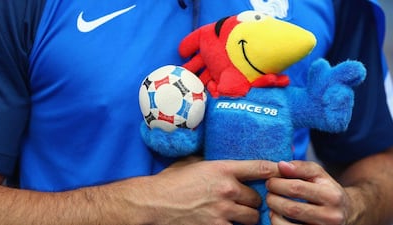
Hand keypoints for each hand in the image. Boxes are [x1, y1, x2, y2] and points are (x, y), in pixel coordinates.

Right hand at [144, 159, 279, 224]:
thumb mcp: (191, 164)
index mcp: (222, 169)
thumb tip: (219, 160)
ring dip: (247, 216)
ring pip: (252, 217)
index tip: (280, 171)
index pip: (259, 167)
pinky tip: (225, 222)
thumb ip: (209, 162)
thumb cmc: (170, 182)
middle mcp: (227, 189)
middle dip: (252, 200)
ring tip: (237, 215)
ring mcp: (223, 211)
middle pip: (257, 198)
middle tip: (244, 201)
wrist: (154, 203)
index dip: (273, 170)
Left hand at [266, 161, 353, 224]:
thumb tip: (281, 165)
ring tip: (272, 203)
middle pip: (291, 209)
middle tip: (269, 192)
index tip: (270, 181)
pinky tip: (277, 215)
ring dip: (273, 212)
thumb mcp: (319, 174)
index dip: (277, 184)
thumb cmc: (326, 190)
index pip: (297, 189)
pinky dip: (277, 223)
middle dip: (273, 199)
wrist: (345, 212)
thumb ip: (300, 167)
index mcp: (332, 196)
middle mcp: (331, 217)